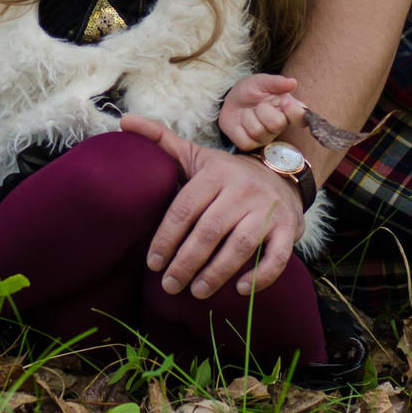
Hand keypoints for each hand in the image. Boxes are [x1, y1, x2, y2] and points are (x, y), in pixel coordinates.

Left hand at [119, 114, 303, 299]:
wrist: (281, 177)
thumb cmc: (228, 175)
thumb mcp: (196, 156)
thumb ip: (161, 140)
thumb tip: (123, 120)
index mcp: (216, 173)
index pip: (185, 208)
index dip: (166, 238)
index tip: (153, 264)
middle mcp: (243, 189)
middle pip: (210, 231)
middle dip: (186, 262)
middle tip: (169, 285)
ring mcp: (268, 210)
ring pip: (240, 246)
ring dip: (217, 273)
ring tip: (196, 292)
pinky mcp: (288, 229)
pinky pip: (276, 256)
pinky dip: (260, 276)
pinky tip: (241, 291)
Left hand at [218, 74, 306, 151]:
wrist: (230, 100)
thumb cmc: (250, 90)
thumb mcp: (261, 81)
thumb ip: (276, 82)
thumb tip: (293, 82)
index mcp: (288, 109)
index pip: (302, 119)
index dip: (294, 112)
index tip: (284, 101)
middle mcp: (280, 126)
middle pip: (277, 124)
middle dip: (262, 109)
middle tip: (258, 104)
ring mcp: (266, 137)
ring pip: (258, 131)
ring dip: (248, 117)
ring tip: (248, 112)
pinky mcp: (250, 145)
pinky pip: (246, 141)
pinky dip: (239, 129)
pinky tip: (240, 124)